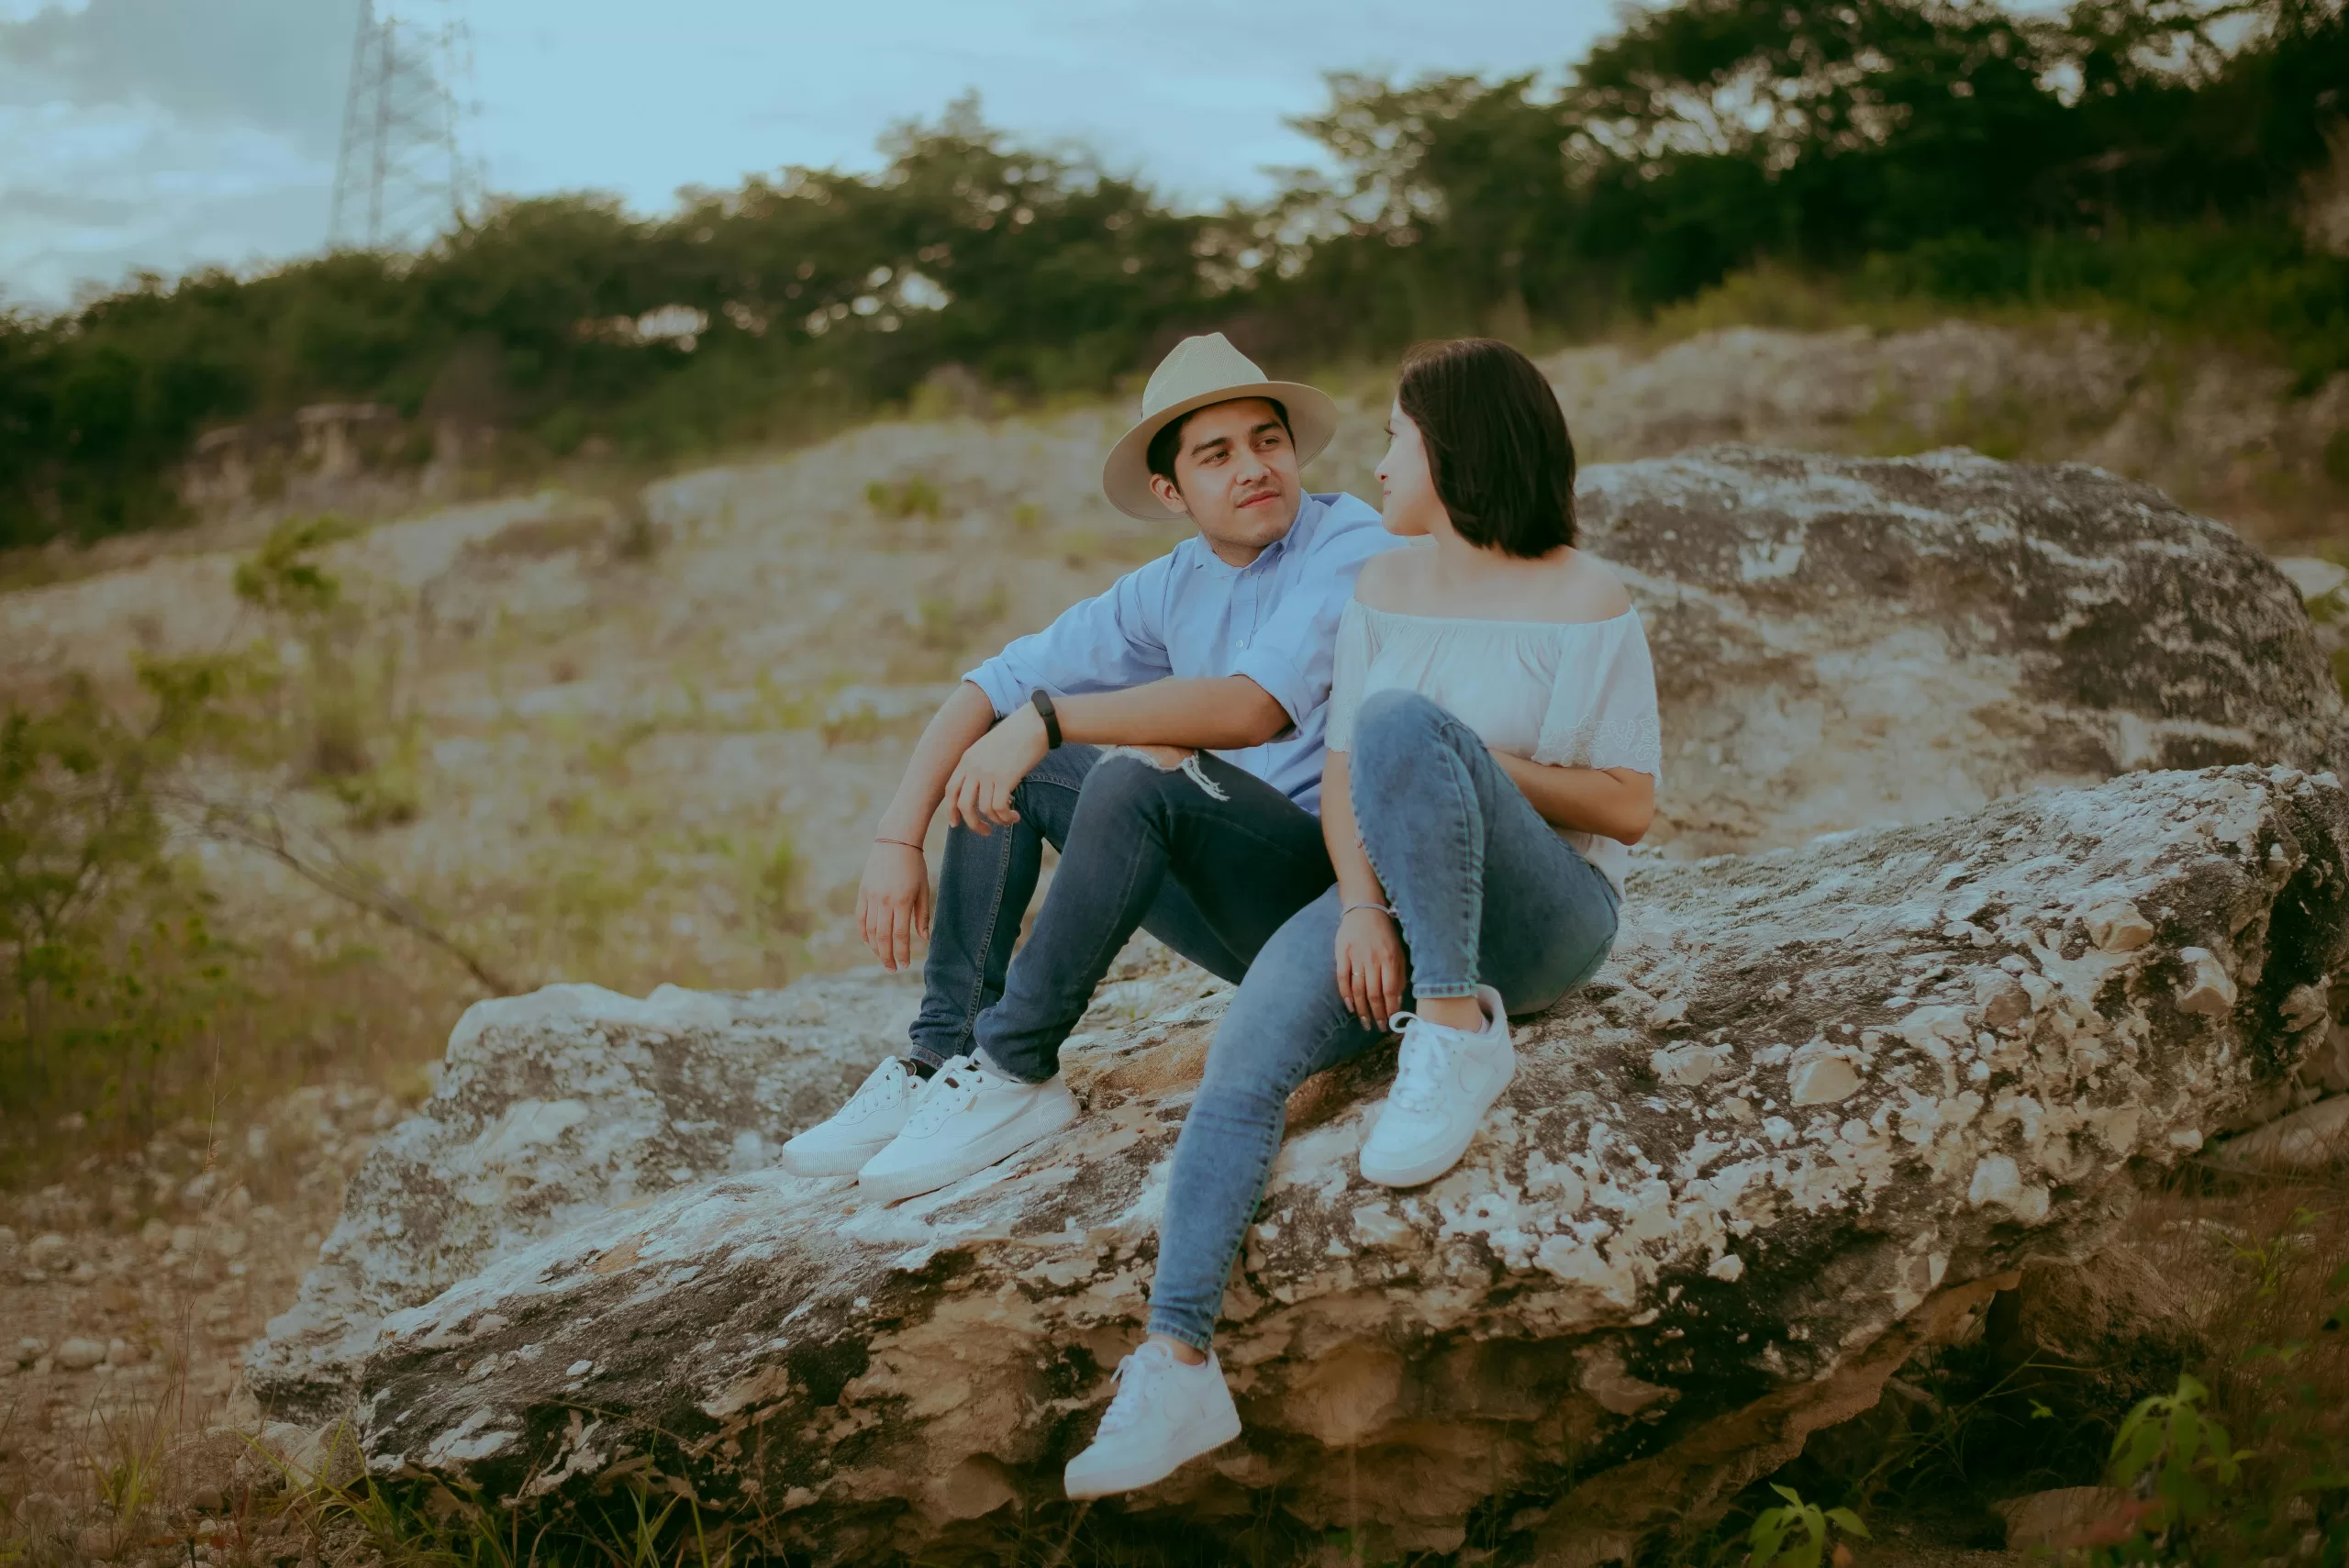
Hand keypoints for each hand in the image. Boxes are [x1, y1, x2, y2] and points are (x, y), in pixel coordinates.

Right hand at [855, 839, 931, 970]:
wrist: (895, 841)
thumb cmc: (914, 865)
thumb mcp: (923, 889)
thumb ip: (922, 915)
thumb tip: (923, 938)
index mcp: (902, 901)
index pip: (900, 935)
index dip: (902, 953)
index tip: (905, 964)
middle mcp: (884, 901)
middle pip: (883, 937)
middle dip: (887, 956)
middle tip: (893, 969)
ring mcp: (871, 897)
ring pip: (870, 931)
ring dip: (875, 948)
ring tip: (882, 958)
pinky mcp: (862, 892)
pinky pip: (860, 918)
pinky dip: (864, 933)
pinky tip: (870, 943)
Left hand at [942, 703, 1047, 834]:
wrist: (1034, 724)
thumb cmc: (1016, 735)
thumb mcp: (989, 748)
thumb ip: (980, 765)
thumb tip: (981, 790)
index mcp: (967, 759)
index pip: (950, 790)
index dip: (951, 810)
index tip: (956, 823)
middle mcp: (973, 767)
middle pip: (963, 805)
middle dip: (972, 823)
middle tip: (984, 831)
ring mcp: (988, 772)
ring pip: (984, 810)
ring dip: (997, 821)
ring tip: (1008, 820)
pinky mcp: (1005, 778)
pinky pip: (1000, 808)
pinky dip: (1006, 817)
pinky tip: (1015, 816)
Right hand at [1334, 905, 1403, 1029]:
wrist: (1364, 910)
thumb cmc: (1384, 932)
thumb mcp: (1398, 951)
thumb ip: (1398, 974)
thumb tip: (1397, 999)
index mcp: (1389, 959)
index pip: (1390, 991)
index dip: (1390, 1009)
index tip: (1391, 1021)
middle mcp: (1373, 960)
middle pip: (1374, 994)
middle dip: (1377, 1014)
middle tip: (1379, 1027)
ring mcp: (1356, 958)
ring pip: (1358, 990)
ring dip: (1362, 1010)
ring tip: (1365, 1022)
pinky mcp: (1342, 955)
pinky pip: (1342, 979)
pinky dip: (1346, 995)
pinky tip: (1350, 1006)